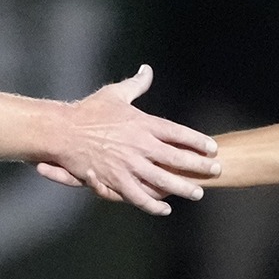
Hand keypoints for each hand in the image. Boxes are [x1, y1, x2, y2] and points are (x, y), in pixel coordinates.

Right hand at [34, 65, 218, 214]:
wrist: (63, 132)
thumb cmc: (88, 111)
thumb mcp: (115, 93)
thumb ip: (136, 84)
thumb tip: (147, 70)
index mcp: (142, 123)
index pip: (178, 133)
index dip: (197, 141)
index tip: (212, 148)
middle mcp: (140, 145)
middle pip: (177, 158)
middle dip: (199, 166)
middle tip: (215, 170)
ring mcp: (128, 165)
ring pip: (163, 181)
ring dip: (182, 188)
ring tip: (197, 193)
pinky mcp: (115, 180)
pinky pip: (139, 196)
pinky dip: (153, 204)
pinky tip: (165, 209)